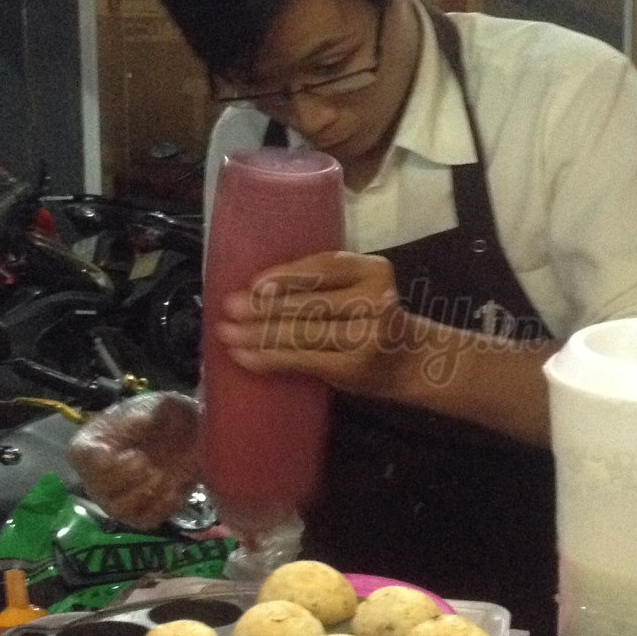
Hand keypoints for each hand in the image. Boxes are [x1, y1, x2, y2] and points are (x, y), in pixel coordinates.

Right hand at [69, 391, 202, 529]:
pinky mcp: (139, 515)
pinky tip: (173, 488)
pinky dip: (162, 506)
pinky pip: (145, 521)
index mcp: (90, 446)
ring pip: (119, 510)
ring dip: (145, 493)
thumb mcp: (153, 407)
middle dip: (129, 477)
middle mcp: (96, 477)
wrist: (186, 436)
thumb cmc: (159, 418)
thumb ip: (145, 414)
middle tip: (148, 463)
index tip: (133, 452)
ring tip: (162, 475)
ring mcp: (116, 499)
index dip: (106, 461)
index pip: (82, 458)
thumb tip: (143, 422)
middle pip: (99, 489)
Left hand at [215, 251, 413, 398]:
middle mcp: (377, 300)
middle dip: (263, 308)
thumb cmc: (371, 320)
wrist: (409, 361)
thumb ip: (322, 285)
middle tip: (228, 309)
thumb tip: (256, 290)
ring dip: (258, 334)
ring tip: (227, 334)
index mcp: (375, 270)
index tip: (255, 284)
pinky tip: (244, 356)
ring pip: (302, 332)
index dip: (287, 275)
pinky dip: (269, 358)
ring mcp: (368, 336)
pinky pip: (302, 360)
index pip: (325, 267)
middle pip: (310, 302)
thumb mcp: (358, 289)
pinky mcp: (354, 368)